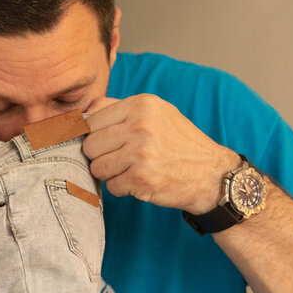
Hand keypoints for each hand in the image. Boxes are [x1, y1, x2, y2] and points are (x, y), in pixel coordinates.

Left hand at [83, 94, 239, 212]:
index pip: (92, 120)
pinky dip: (122, 188)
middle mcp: (140, 126)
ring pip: (97, 167)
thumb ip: (119, 108)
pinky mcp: (141, 179)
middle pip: (90, 145)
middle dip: (100, 155)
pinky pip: (111, 186)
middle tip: (119, 159)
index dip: (95, 135)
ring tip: (129, 170)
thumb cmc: (180, 143)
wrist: (211, 174)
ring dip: (110, 173)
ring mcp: (141, 154)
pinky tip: (139, 181)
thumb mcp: (156, 112)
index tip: (107, 143)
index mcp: (142, 105)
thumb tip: (82, 115)